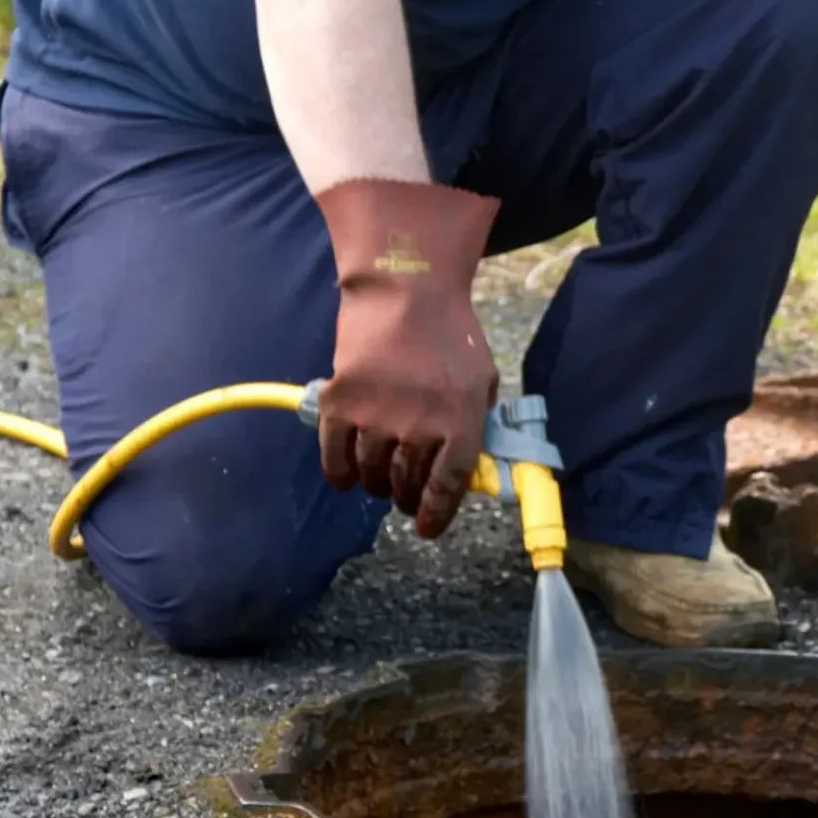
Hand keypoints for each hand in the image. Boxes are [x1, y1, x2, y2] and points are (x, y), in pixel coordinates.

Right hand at [312, 178, 499, 536]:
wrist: (404, 289)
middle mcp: (419, 426)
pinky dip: (340, 474)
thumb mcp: (482, 378)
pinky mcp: (340, 405)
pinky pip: (335, 458)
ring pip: (371, 474)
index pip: (448, 486)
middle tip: (404, 496)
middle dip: (405, 498)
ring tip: (380, 477)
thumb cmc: (450, 332)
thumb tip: (469, 469)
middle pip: (406, 484)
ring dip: (375, 484)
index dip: (436, 514)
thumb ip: (477, 423)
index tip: (427, 528)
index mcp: (461, 421)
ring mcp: (376, 417)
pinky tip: (347, 475)